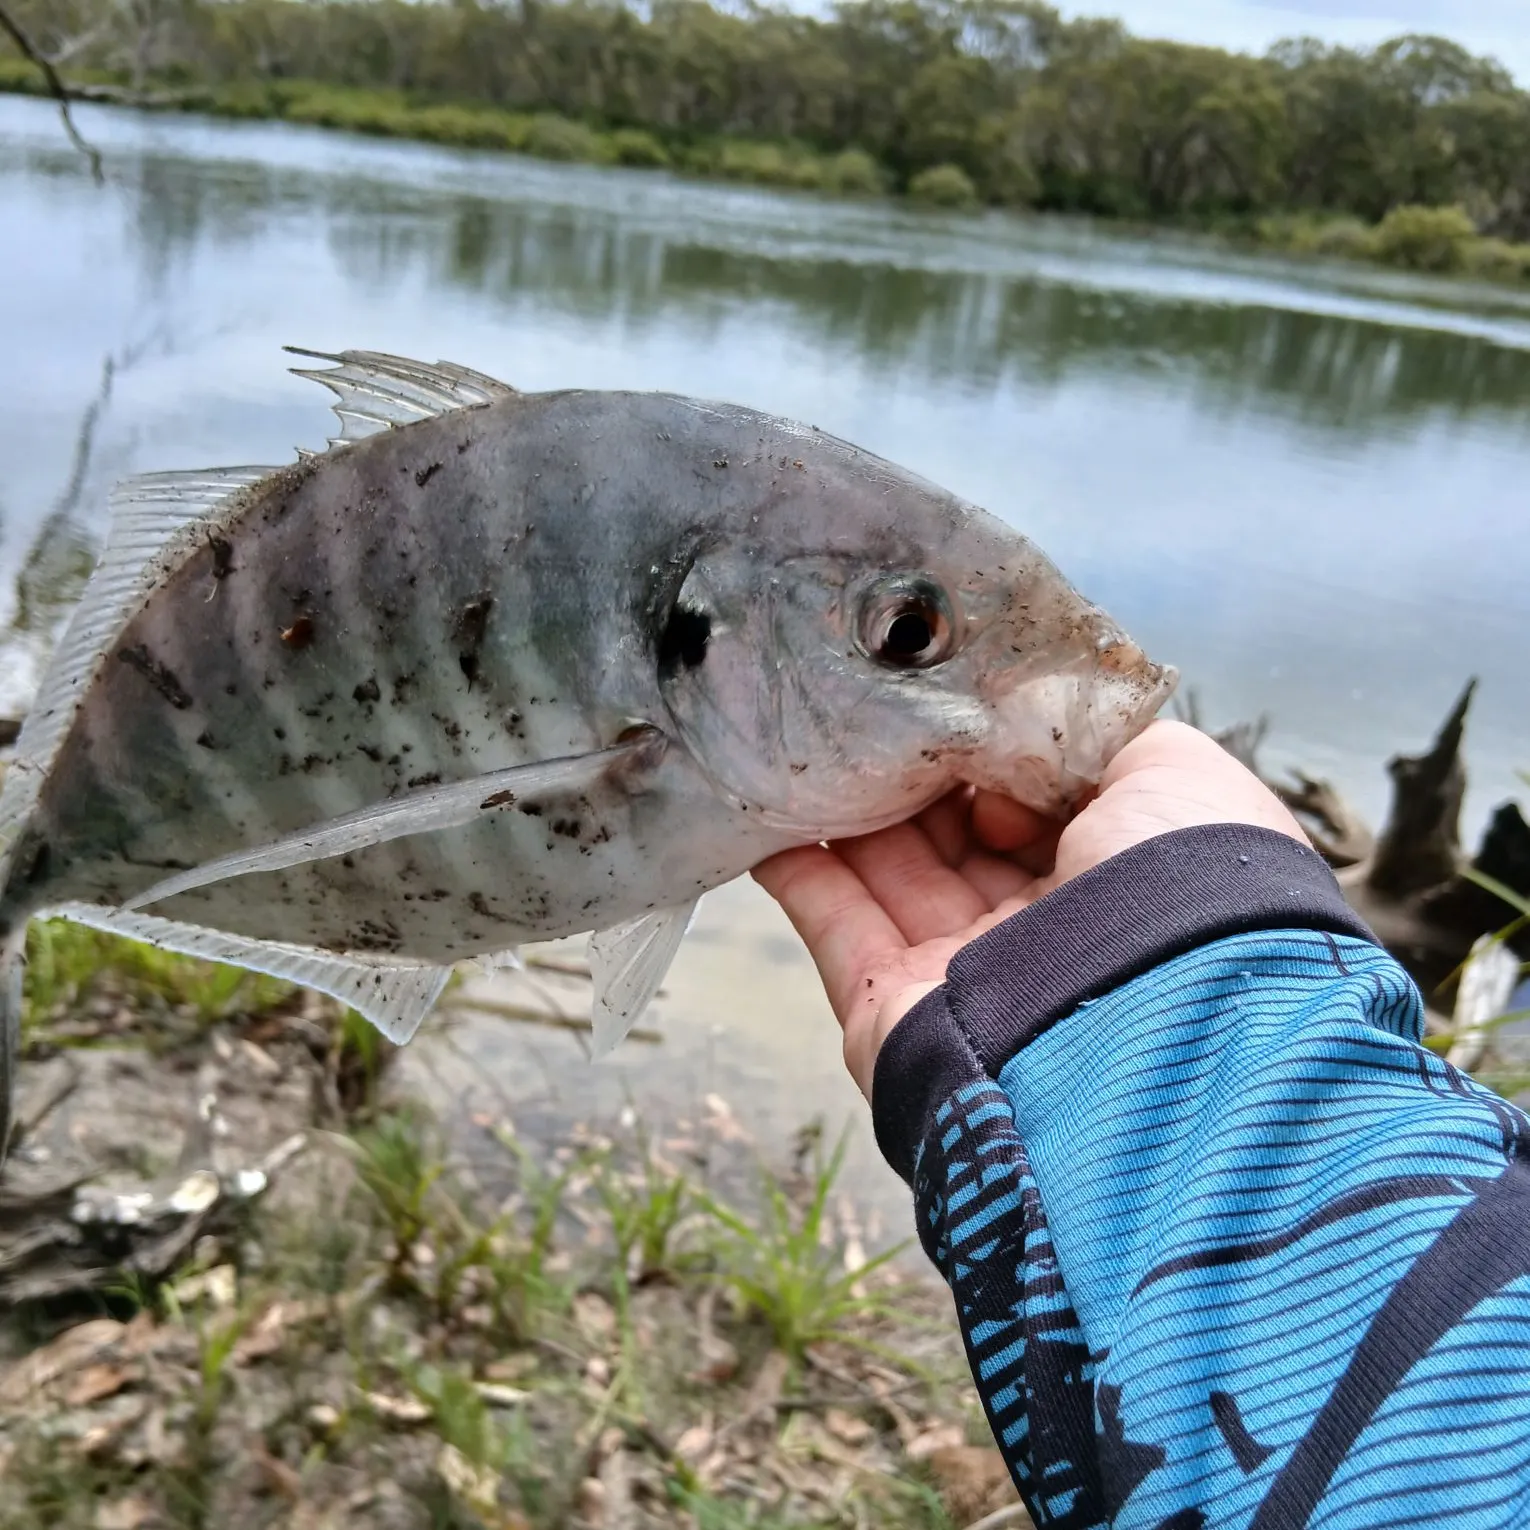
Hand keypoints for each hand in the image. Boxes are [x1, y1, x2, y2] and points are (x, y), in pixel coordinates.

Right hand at [752, 720, 1307, 1098]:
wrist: (1141, 1035)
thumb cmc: (1177, 890)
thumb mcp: (1180, 777)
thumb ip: (1108, 739)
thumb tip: (1019, 744)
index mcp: (1117, 880)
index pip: (1038, 806)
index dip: (998, 757)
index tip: (962, 711)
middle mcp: (1044, 930)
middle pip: (958, 836)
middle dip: (916, 775)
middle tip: (873, 712)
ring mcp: (964, 974)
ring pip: (889, 871)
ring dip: (850, 806)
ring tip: (809, 737)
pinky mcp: (890, 1010)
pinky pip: (833, 923)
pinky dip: (798, 867)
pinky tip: (766, 810)